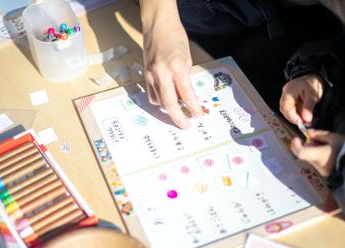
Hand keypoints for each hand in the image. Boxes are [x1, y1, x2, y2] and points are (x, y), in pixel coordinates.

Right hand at [140, 0, 201, 128]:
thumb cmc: (175, 37)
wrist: (157, 25)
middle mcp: (162, 73)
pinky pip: (152, 95)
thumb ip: (186, 77)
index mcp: (177, 67)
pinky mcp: (145, 75)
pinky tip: (166, 100)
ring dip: (169, 109)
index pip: (186, 94)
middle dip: (179, 118)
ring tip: (179, 113)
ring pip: (159, 101)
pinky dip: (160, 101)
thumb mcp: (187, 57)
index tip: (199, 116)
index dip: (193, 108)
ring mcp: (151, 75)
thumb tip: (186, 96)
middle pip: (169, 104)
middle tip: (186, 126)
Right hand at [280, 73, 324, 125]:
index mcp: (289, 90)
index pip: (286, 107)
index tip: (302, 123)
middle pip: (284, 110)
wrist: (313, 76)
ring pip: (286, 111)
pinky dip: (296, 114)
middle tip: (304, 123)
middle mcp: (284, 94)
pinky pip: (289, 109)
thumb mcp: (313, 95)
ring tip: (305, 120)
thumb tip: (306, 119)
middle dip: (294, 118)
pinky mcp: (288, 100)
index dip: (293, 117)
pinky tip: (303, 116)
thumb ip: (308, 107)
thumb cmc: (313, 82)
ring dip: (294, 117)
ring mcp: (285, 97)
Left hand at [291, 130, 344, 176]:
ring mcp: (320, 170)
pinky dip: (318, 155)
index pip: (300, 152)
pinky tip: (328, 151)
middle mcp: (317, 164)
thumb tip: (308, 133)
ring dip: (313, 149)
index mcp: (318, 155)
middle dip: (307, 144)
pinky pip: (316, 161)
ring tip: (326, 145)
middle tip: (316, 139)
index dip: (296, 145)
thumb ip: (318, 134)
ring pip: (310, 157)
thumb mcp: (334, 137)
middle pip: (305, 153)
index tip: (297, 138)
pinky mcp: (324, 173)